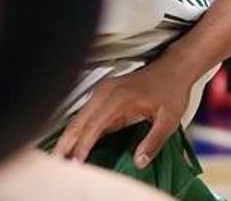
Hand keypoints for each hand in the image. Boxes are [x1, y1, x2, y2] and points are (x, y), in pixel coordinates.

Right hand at [51, 55, 195, 168]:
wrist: (174, 68)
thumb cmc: (172, 91)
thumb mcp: (169, 119)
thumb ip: (154, 141)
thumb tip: (139, 162)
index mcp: (120, 98)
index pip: (94, 125)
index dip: (83, 145)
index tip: (76, 163)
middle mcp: (106, 92)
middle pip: (80, 120)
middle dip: (66, 142)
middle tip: (56, 163)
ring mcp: (103, 91)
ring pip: (80, 117)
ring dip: (69, 137)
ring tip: (59, 157)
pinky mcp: (104, 94)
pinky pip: (86, 114)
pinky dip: (77, 129)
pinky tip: (72, 144)